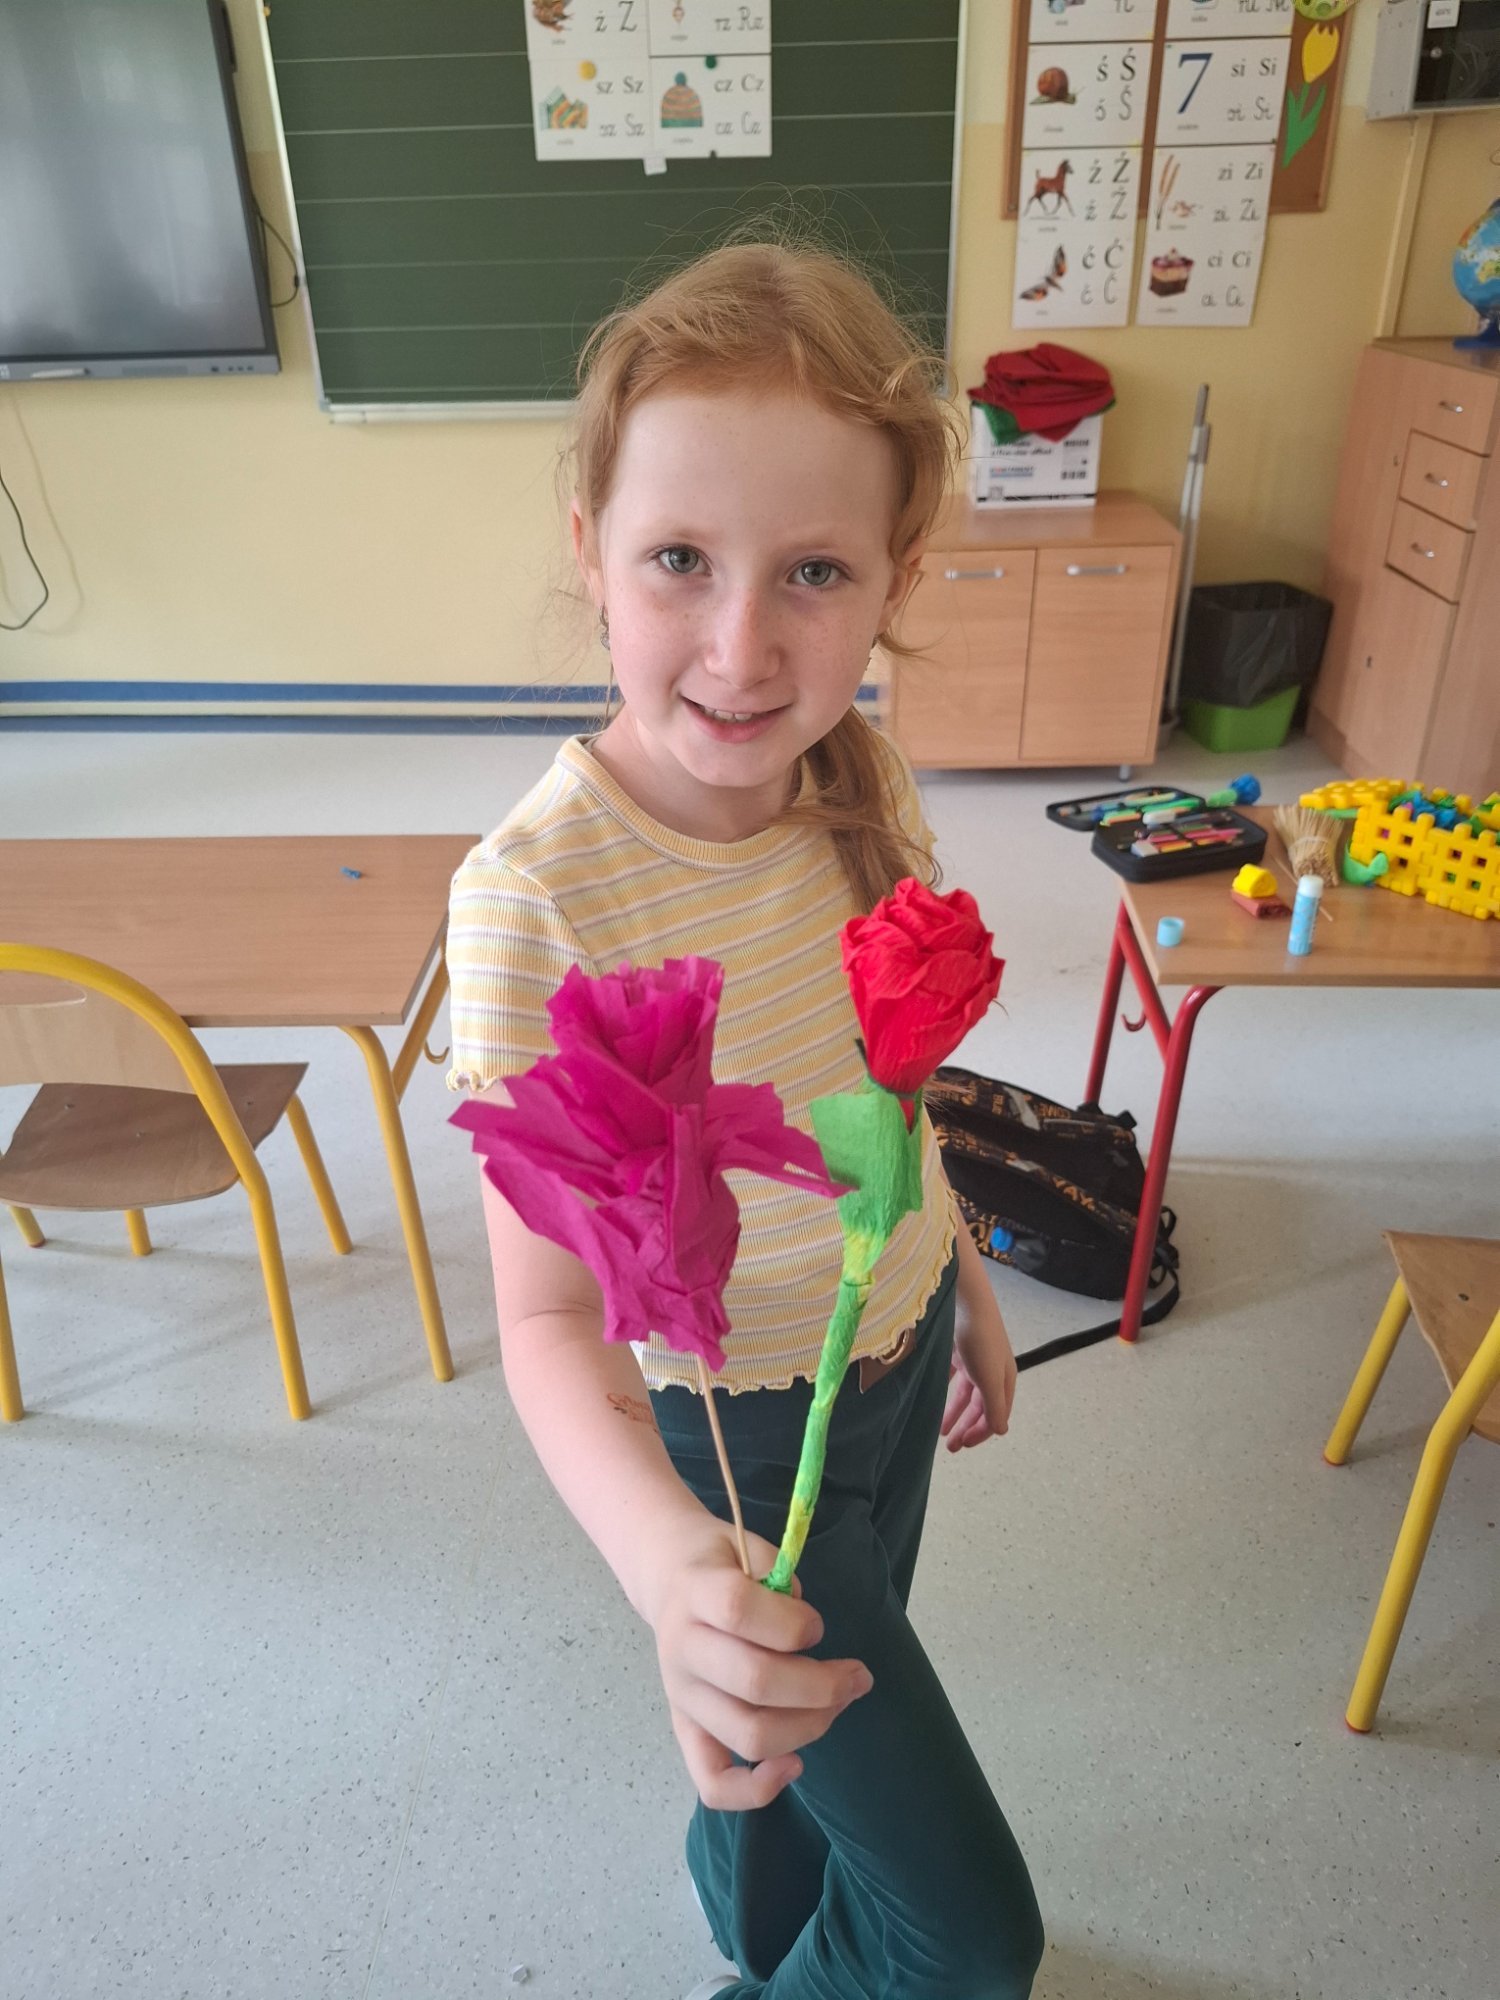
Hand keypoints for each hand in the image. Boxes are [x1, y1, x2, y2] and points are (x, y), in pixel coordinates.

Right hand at [647, 1520, 873, 1811]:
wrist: (671, 1582)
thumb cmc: (723, 1565)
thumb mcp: (748, 1547)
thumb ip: (778, 1576)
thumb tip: (806, 1629)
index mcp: (695, 1593)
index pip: (739, 1610)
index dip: (793, 1623)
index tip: (817, 1625)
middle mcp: (682, 1649)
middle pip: (755, 1681)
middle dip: (823, 1685)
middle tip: (857, 1676)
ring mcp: (682, 1697)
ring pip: (749, 1734)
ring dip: (809, 1726)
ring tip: (839, 1704)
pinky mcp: (685, 1730)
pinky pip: (713, 1782)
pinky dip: (756, 1790)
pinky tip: (794, 1765)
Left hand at [942, 1299, 1016, 1451]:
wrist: (964, 1300)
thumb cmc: (980, 1341)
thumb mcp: (989, 1379)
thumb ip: (994, 1407)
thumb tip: (1002, 1432)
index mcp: (1004, 1379)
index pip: (995, 1414)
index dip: (981, 1432)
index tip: (964, 1445)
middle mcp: (991, 1371)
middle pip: (979, 1406)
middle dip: (966, 1426)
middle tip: (951, 1447)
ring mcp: (973, 1359)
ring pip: (964, 1394)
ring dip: (953, 1412)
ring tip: (940, 1430)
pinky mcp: (955, 1349)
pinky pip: (950, 1377)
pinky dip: (943, 1391)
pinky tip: (932, 1399)